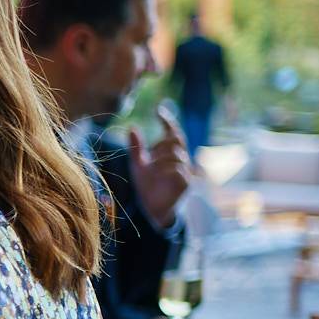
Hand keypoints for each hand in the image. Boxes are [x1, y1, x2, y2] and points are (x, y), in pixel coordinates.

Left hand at [126, 110, 192, 229]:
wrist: (151, 209)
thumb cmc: (147, 186)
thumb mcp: (138, 165)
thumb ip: (136, 147)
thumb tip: (132, 127)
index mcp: (170, 154)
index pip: (172, 133)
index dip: (168, 121)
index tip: (159, 110)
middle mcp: (181, 160)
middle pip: (175, 142)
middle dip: (160, 145)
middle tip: (150, 156)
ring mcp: (186, 171)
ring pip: (176, 155)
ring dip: (160, 161)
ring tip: (151, 170)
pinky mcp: (186, 184)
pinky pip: (178, 171)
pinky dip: (166, 171)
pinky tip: (158, 176)